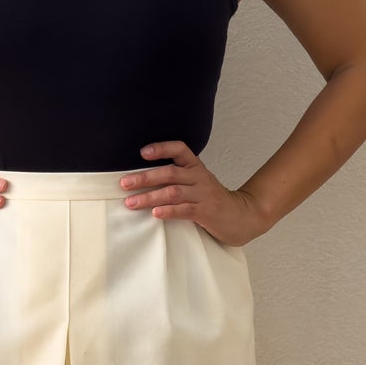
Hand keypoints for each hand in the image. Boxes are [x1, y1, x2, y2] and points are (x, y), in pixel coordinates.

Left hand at [119, 140, 272, 246]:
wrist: (242, 216)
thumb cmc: (212, 201)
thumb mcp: (196, 184)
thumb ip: (176, 179)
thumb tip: (142, 180)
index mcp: (195, 168)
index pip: (180, 149)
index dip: (162, 148)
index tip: (142, 153)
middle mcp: (199, 178)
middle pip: (170, 173)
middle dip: (145, 177)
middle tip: (124, 183)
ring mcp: (203, 195)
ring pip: (173, 192)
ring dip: (150, 197)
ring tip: (131, 203)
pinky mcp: (206, 212)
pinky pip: (185, 210)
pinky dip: (169, 211)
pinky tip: (155, 214)